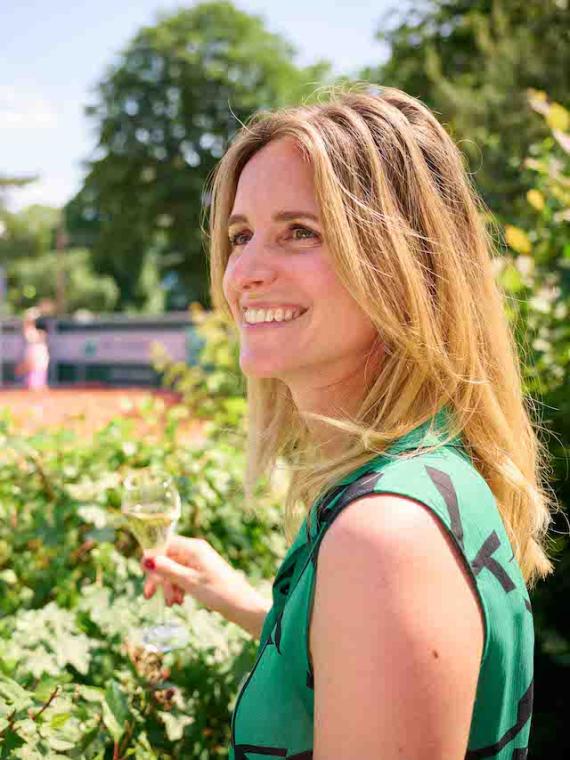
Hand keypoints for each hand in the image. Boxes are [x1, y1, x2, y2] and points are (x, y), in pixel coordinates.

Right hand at [141, 535, 269, 635]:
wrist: (242, 605)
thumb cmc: (217, 591)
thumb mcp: (188, 581)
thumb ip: (166, 569)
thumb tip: (146, 559)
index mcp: (192, 547)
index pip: (164, 544)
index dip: (152, 559)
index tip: (144, 576)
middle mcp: (195, 551)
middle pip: (167, 559)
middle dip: (159, 578)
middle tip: (149, 596)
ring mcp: (199, 562)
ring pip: (174, 570)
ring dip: (169, 586)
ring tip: (172, 604)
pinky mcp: (202, 573)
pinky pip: (183, 576)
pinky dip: (178, 588)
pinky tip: (179, 602)